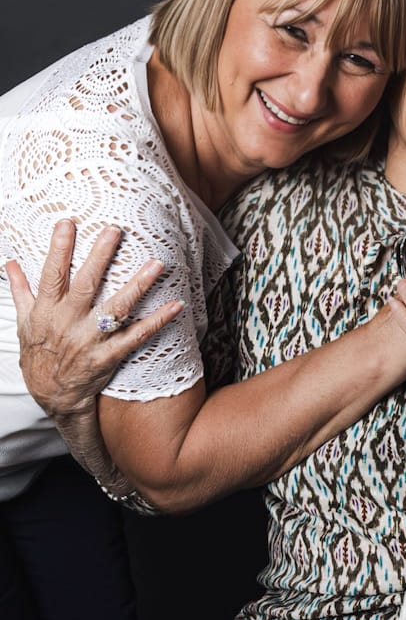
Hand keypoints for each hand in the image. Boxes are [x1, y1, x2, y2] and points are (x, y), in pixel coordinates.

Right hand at [6, 219, 183, 416]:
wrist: (53, 396)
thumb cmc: (39, 355)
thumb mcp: (24, 322)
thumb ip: (21, 290)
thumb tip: (10, 263)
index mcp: (47, 311)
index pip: (51, 275)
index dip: (58, 249)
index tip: (67, 223)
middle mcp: (68, 323)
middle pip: (85, 285)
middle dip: (99, 257)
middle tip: (115, 230)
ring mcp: (90, 340)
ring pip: (116, 309)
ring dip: (137, 286)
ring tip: (156, 264)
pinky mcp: (109, 356)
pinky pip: (137, 337)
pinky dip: (157, 321)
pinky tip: (175, 305)